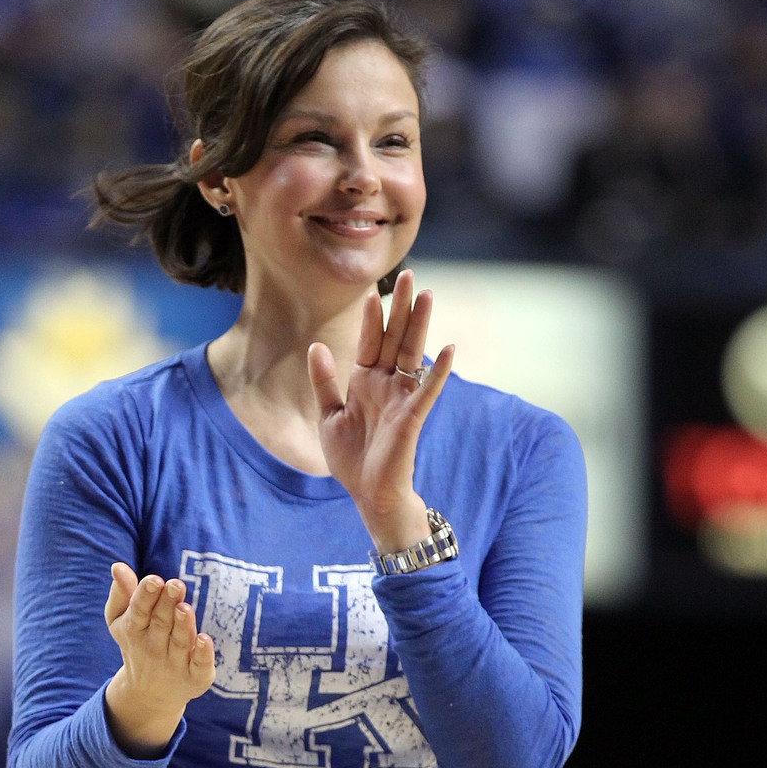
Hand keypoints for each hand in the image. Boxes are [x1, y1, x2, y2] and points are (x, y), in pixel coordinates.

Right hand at [103, 563, 214, 758]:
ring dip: (183, 625)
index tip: (154, 579)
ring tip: (184, 607)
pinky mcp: (195, 677)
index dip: (146, 595)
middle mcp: (154, 647)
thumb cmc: (137, 643)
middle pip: (162, 623)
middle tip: (175, 584)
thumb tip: (118, 566)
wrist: (149, 693)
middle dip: (167, 604)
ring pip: (180, 642)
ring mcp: (175, 663)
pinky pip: (199, 665)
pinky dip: (202, 653)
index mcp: (135, 630)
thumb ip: (122, 593)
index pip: (139, 611)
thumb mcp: (122, 620)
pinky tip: (204, 638)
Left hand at [307, 270, 453, 552]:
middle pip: (396, 338)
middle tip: (409, 275)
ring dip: (420, 325)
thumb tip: (317, 346)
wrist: (368, 493)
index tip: (375, 289)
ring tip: (428, 295)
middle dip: (402, 307)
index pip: (371, 341)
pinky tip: (449, 348)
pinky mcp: (412, 417)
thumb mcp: (328, 416)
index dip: (373, 316)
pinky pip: (427, 389)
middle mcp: (386, 384)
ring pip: (413, 353)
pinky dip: (438, 371)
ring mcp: (401, 398)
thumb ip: (324, 382)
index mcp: (365, 382)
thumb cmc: (351, 458)